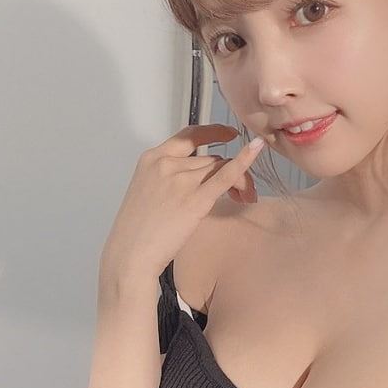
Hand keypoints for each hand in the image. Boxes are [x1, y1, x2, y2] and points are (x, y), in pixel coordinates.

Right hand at [97, 123, 264, 296]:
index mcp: (152, 159)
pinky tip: (257, 149)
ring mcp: (181, 180)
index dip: (212, 132)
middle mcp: (167, 164)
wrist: (130, 254)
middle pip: (211, 158)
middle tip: (242, 193)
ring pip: (222, 168)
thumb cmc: (137, 231)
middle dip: (230, 171)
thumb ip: (170, 178)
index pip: (188, 136)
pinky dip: (244, 161)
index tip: (229, 135)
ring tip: (245, 198)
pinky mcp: (195, 199)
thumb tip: (201, 178)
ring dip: (239, 181)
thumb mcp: (148, 192)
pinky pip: (225, 175)